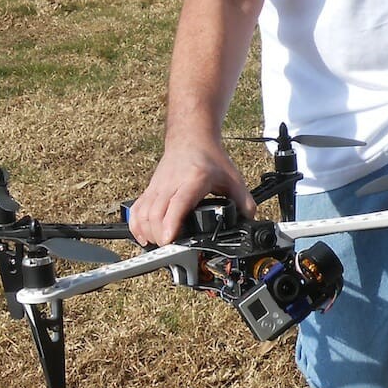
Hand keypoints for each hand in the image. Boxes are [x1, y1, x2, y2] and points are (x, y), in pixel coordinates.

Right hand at [127, 139, 255, 246]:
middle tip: (171, 249)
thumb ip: (244, 200)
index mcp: (193, 180)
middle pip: (156, 214)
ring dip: (148, 233)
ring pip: (143, 213)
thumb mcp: (232, 177)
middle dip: (160, 236)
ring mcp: (158, 187)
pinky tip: (144, 236)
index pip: (178, 204)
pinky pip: (137, 210)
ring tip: (160, 244)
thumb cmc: (210, 157)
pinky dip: (136, 225)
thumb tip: (250, 220)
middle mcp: (171, 184)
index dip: (171, 224)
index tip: (168, 240)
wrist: (192, 137)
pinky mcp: (150, 189)